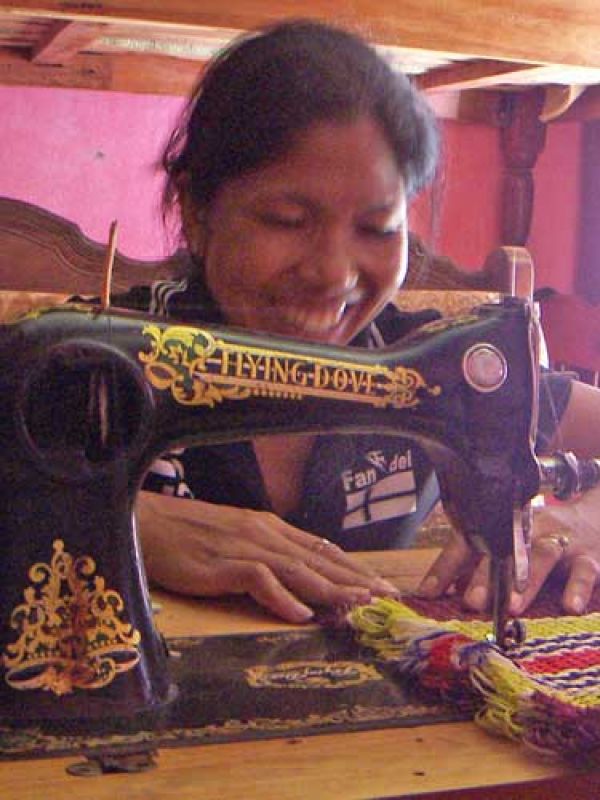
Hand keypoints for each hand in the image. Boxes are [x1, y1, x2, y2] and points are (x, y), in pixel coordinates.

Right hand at [136, 490, 397, 622]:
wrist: (146, 521)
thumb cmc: (187, 533)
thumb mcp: (235, 539)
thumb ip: (265, 555)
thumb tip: (296, 578)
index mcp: (269, 527)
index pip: (321, 548)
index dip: (353, 567)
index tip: (380, 583)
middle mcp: (264, 533)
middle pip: (318, 559)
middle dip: (355, 579)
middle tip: (388, 597)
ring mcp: (243, 546)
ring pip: (297, 568)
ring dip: (330, 588)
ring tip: (358, 605)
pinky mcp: (220, 563)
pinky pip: (258, 579)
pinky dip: (281, 597)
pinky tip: (300, 614)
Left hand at [417, 485, 599, 614]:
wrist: (595, 518)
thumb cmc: (539, 540)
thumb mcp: (506, 547)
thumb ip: (473, 568)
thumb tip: (434, 592)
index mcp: (501, 528)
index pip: (467, 543)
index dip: (446, 567)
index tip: (427, 592)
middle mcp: (528, 532)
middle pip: (503, 550)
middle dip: (486, 576)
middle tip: (472, 601)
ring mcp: (560, 543)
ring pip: (542, 557)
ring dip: (527, 582)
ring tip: (514, 606)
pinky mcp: (590, 558)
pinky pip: (585, 571)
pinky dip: (578, 588)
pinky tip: (570, 607)